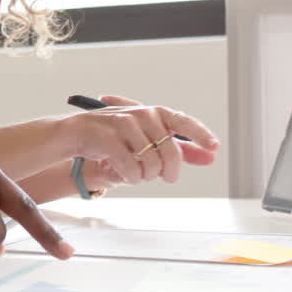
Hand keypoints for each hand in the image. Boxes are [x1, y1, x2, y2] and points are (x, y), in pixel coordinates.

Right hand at [62, 95, 219, 185]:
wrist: (76, 134)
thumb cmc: (116, 138)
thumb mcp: (148, 140)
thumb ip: (178, 149)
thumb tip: (211, 157)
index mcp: (154, 113)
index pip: (182, 121)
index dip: (200, 134)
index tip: (214, 147)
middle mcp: (142, 115)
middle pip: (170, 151)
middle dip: (170, 171)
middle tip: (166, 178)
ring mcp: (124, 124)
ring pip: (151, 163)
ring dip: (146, 176)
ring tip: (138, 174)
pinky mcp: (109, 138)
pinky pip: (132, 168)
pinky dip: (132, 178)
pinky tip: (127, 175)